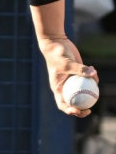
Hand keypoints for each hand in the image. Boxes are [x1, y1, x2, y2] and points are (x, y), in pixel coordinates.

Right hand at [30, 0, 98, 116]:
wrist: (56, 43)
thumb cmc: (57, 55)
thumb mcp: (67, 63)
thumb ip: (80, 69)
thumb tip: (94, 75)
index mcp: (58, 88)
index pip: (63, 104)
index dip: (70, 111)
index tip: (78, 110)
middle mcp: (65, 87)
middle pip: (74, 102)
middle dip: (82, 109)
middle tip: (90, 110)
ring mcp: (72, 81)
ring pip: (83, 91)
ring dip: (90, 91)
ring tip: (96, 87)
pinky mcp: (78, 73)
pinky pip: (87, 79)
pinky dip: (92, 77)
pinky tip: (94, 71)